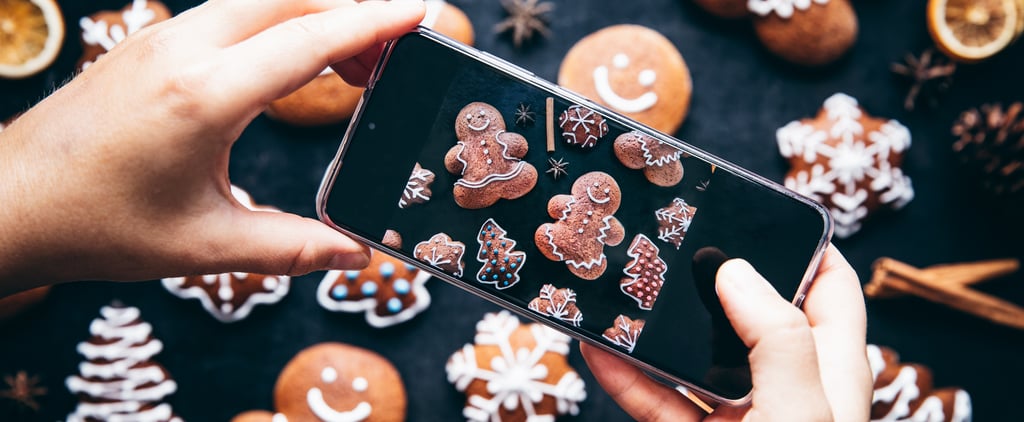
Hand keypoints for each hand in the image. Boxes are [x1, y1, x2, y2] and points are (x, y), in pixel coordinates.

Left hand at [0, 0, 425, 294]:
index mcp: (205, 95)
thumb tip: (356, 254)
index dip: (374, 23)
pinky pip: (232, 12)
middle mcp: (184, 49)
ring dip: (315, 18)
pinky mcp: (152, 41)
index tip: (421, 12)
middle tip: (396, 53)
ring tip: (352, 70)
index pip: (310, 39)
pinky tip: (291, 67)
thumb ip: (292, 248)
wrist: (11, 201)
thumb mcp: (205, 246)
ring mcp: (163, 37)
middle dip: (354, 14)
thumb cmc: (98, 224)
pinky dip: (279, 25)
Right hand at [581, 244, 871, 420]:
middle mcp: (785, 390)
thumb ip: (775, 339)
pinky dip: (624, 376)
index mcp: (830, 373)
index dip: (803, 246)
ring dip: (653, 326)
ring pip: (691, 358)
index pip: (830, 291)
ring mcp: (737, 419)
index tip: (756, 209)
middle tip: (667, 237)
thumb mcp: (801, 411)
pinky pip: (656, 401)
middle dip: (707, 278)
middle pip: (748, 315)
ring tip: (618, 285)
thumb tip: (736, 269)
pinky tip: (595, 348)